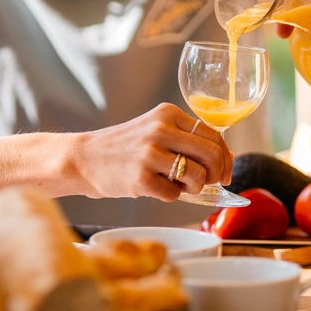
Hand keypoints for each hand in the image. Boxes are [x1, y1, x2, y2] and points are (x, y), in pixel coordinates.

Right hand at [74, 104, 232, 201]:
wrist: (84, 158)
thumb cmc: (126, 148)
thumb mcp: (156, 130)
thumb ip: (187, 139)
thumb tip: (226, 160)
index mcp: (169, 114)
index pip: (214, 135)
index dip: (225, 157)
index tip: (224, 172)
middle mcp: (161, 129)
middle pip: (212, 155)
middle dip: (216, 174)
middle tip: (205, 183)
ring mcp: (149, 153)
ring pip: (198, 176)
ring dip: (193, 187)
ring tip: (176, 184)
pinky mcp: (140, 177)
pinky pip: (174, 195)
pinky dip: (169, 196)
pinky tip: (155, 187)